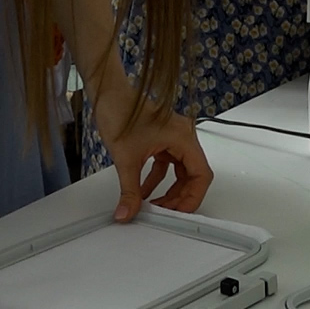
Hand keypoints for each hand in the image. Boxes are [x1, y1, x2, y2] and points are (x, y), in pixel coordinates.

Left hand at [95, 89, 213, 220]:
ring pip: (179, 172)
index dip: (192, 198)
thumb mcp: (126, 159)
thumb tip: (127, 212)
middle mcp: (183, 137)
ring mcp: (172, 138)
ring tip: (155, 207)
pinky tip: (143, 192)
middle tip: (165, 214)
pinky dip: (156, 180)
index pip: (201, 175)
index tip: (179, 214)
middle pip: (192, 176)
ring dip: (168, 191)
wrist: (107, 94)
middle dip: (179, 197)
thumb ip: (129, 191)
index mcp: (184, 138)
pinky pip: (166, 165)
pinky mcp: (161, 139)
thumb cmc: (121, 111)